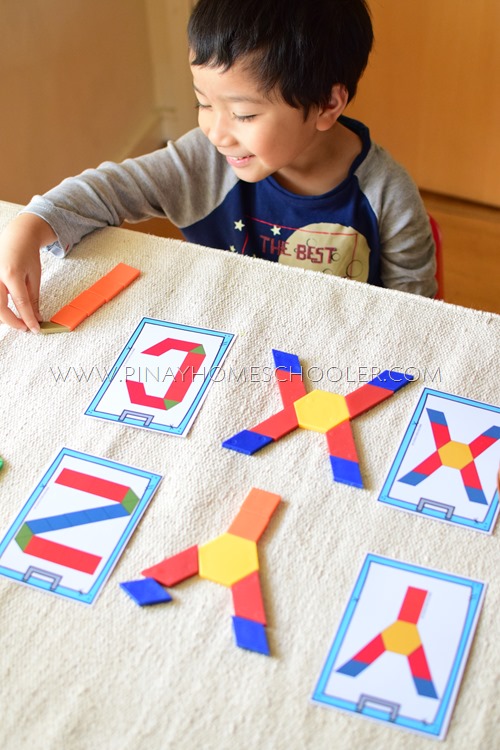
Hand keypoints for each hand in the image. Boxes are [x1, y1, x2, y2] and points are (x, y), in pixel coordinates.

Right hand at [0, 213, 55, 331]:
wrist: (16, 236)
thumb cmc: (26, 253)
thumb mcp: (34, 275)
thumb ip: (33, 297)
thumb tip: (35, 317)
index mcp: (12, 273)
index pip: (20, 303)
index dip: (27, 319)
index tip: (34, 329)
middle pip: (0, 308)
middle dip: (12, 322)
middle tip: (24, 327)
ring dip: (4, 316)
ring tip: (16, 318)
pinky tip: (7, 309)